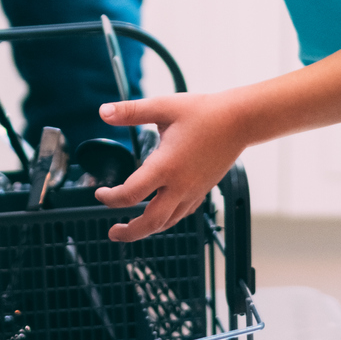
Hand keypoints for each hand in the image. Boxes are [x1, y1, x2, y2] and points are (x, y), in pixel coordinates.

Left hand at [93, 92, 251, 241]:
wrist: (240, 120)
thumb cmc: (203, 112)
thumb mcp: (163, 107)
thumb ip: (131, 111)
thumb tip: (103, 111)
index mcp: (166, 166)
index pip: (131, 194)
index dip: (110, 198)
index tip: (100, 193)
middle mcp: (180, 184)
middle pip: (151, 222)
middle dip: (129, 232)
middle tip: (113, 232)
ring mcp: (193, 190)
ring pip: (168, 222)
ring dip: (147, 230)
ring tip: (133, 229)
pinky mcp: (203, 190)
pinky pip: (182, 213)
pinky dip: (167, 219)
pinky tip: (161, 214)